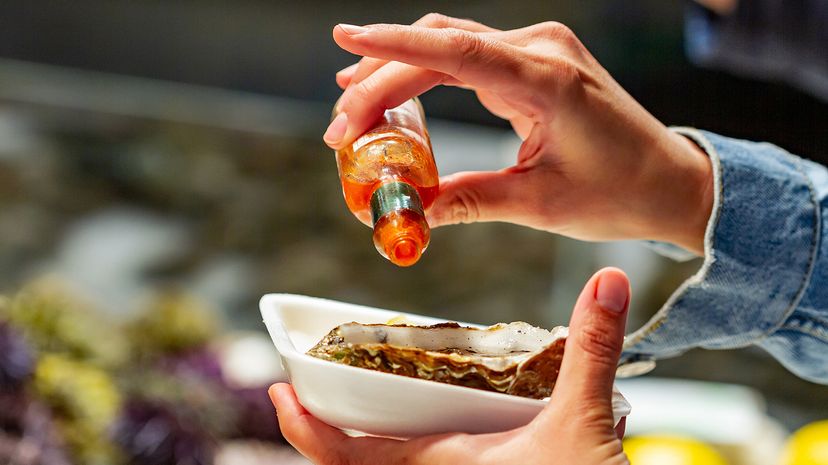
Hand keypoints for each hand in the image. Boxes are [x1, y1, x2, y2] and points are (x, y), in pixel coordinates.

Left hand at [270, 267, 630, 464]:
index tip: (279, 395)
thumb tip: (607, 281)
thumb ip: (592, 351)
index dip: (306, 429)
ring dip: (365, 437)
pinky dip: (407, 445)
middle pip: (357, 460)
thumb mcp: (586, 424)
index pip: (346, 457)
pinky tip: (431, 422)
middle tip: (305, 387)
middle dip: (326, 428)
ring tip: (358, 396)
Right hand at [325, 14, 712, 253]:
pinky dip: (428, 73)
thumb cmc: (620, 193)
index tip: (345, 40)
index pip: (455, 51)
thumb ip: (469, 200)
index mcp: (547, 81)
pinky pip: (469, 58)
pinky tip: (396, 93)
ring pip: (450, 46)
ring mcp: (540, 50)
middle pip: (440, 47)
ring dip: (399, 72)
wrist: (671, 181)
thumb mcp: (540, 203)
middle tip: (340, 126)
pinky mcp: (536, 63)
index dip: (394, 46)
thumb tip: (411, 212)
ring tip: (352, 108)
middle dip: (381, 80)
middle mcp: (542, 50)